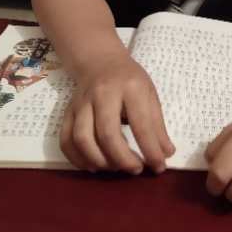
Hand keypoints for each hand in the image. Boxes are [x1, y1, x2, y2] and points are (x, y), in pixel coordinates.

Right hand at [60, 53, 174, 174]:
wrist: (100, 61)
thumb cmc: (129, 80)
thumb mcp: (149, 94)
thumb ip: (157, 125)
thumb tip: (166, 154)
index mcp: (130, 87)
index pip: (141, 123)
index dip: (150, 149)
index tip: (159, 166)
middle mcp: (103, 93)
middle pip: (107, 133)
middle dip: (122, 158)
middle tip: (136, 169)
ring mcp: (82, 102)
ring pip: (82, 138)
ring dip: (99, 160)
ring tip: (115, 169)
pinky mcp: (68, 112)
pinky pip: (66, 140)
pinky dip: (77, 158)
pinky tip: (94, 166)